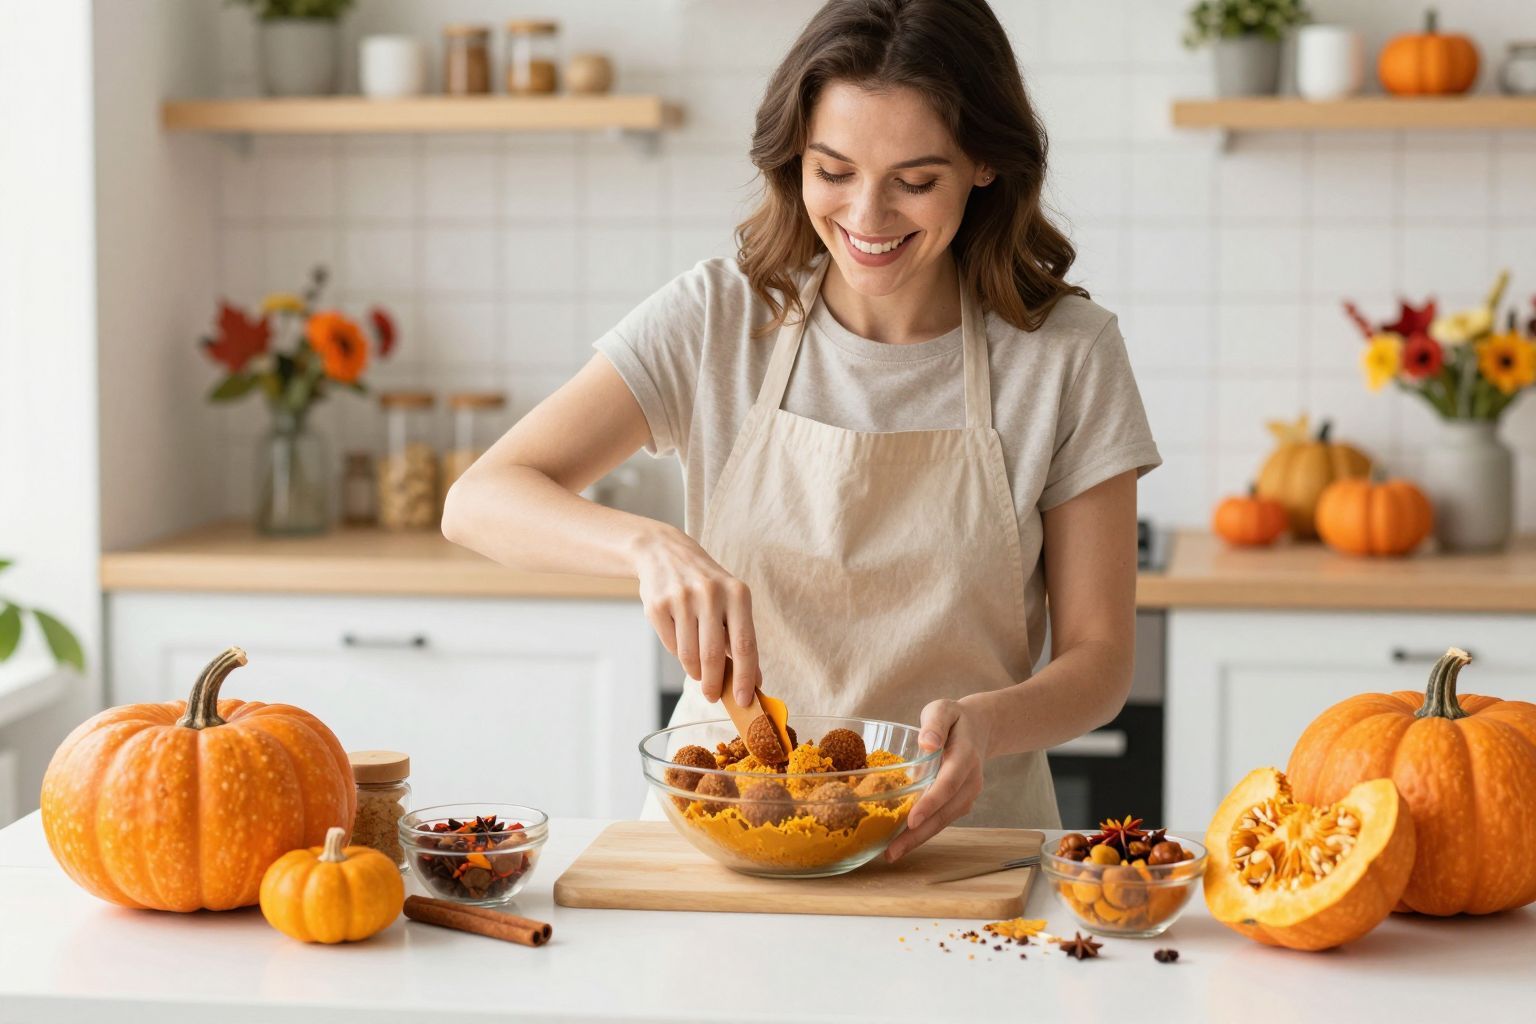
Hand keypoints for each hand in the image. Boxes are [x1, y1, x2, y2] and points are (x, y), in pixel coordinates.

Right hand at [630, 523, 759, 704]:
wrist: (663, 552)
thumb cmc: (705, 584)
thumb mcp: (730, 600)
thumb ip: (741, 637)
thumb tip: (754, 680)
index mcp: (737, 593)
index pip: (744, 644)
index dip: (745, 677)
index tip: (745, 700)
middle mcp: (710, 593)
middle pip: (714, 655)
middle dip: (715, 684)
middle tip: (714, 697)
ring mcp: (681, 598)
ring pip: (689, 655)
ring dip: (695, 671)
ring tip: (698, 671)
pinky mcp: (657, 605)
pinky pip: (671, 645)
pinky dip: (678, 653)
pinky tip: (682, 641)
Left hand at [884, 697, 991, 861]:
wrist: (981, 728)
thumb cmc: (955, 719)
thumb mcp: (944, 709)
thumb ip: (935, 723)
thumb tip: (927, 743)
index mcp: (966, 756)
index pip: (948, 784)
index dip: (930, 803)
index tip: (911, 820)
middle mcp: (970, 780)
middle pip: (945, 811)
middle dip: (919, 834)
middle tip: (893, 851)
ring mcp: (967, 794)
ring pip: (944, 821)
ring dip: (919, 839)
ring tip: (892, 853)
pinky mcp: (960, 802)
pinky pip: (943, 819)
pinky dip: (924, 833)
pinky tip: (902, 842)